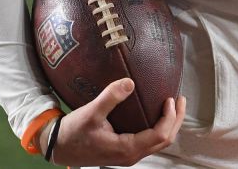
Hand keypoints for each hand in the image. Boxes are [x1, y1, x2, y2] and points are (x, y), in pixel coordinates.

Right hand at [50, 78, 186, 166]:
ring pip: (158, 142)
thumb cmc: (73, 132)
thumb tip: (129, 82)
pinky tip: (155, 113)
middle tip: (180, 99)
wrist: (57, 147)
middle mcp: (131, 155)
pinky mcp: (124, 151)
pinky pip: (149, 141)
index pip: (160, 135)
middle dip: (176, 119)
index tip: (170, 98)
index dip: (170, 117)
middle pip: (165, 140)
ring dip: (169, 124)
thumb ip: (110, 97)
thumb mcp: (91, 113)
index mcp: (127, 149)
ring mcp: (128, 155)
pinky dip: (158, 127)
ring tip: (173, 105)